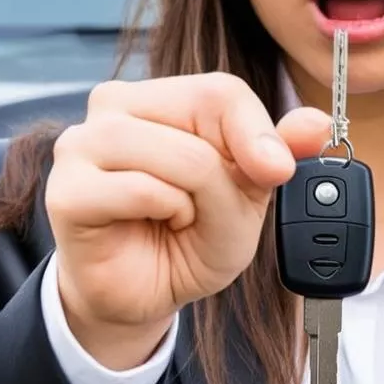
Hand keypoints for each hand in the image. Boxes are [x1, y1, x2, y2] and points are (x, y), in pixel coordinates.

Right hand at [44, 72, 329, 368]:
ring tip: (175, 216)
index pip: (221, 90)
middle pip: (201, 118)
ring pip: (176, 154)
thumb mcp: (249, 193)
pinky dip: (163, 213)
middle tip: (202, 210)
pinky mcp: (67, 189)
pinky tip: (150, 225)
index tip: (276, 173)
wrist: (144, 294)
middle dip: (224, 178)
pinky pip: (140, 188)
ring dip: (194, 199)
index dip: (257, 133)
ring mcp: (82, 143)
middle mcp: (113, 106)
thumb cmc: (188, 235)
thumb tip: (316, 123)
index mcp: (159, 97)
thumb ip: (280, 151)